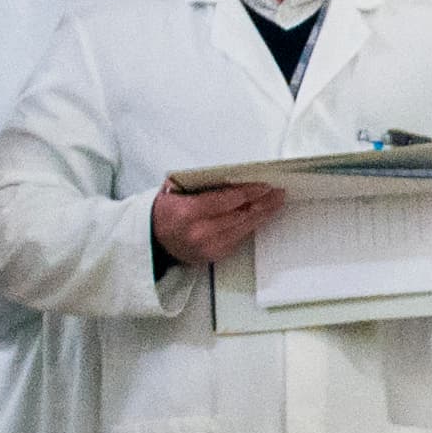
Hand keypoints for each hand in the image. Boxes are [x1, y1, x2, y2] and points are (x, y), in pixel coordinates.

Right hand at [153, 178, 280, 266]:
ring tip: (275, 203)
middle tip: (278, 193)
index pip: (227, 201)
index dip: (249, 193)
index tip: (264, 186)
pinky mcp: (214, 256)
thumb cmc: (166, 210)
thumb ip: (201, 184)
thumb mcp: (175, 190)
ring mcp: (208, 248)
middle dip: (262, 204)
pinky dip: (250, 226)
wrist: (153, 239)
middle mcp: (200, 233)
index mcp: (189, 213)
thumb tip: (233, 176)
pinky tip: (261, 216)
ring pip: (243, 229)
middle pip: (240, 216)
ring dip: (262, 215)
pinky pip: (238, 239)